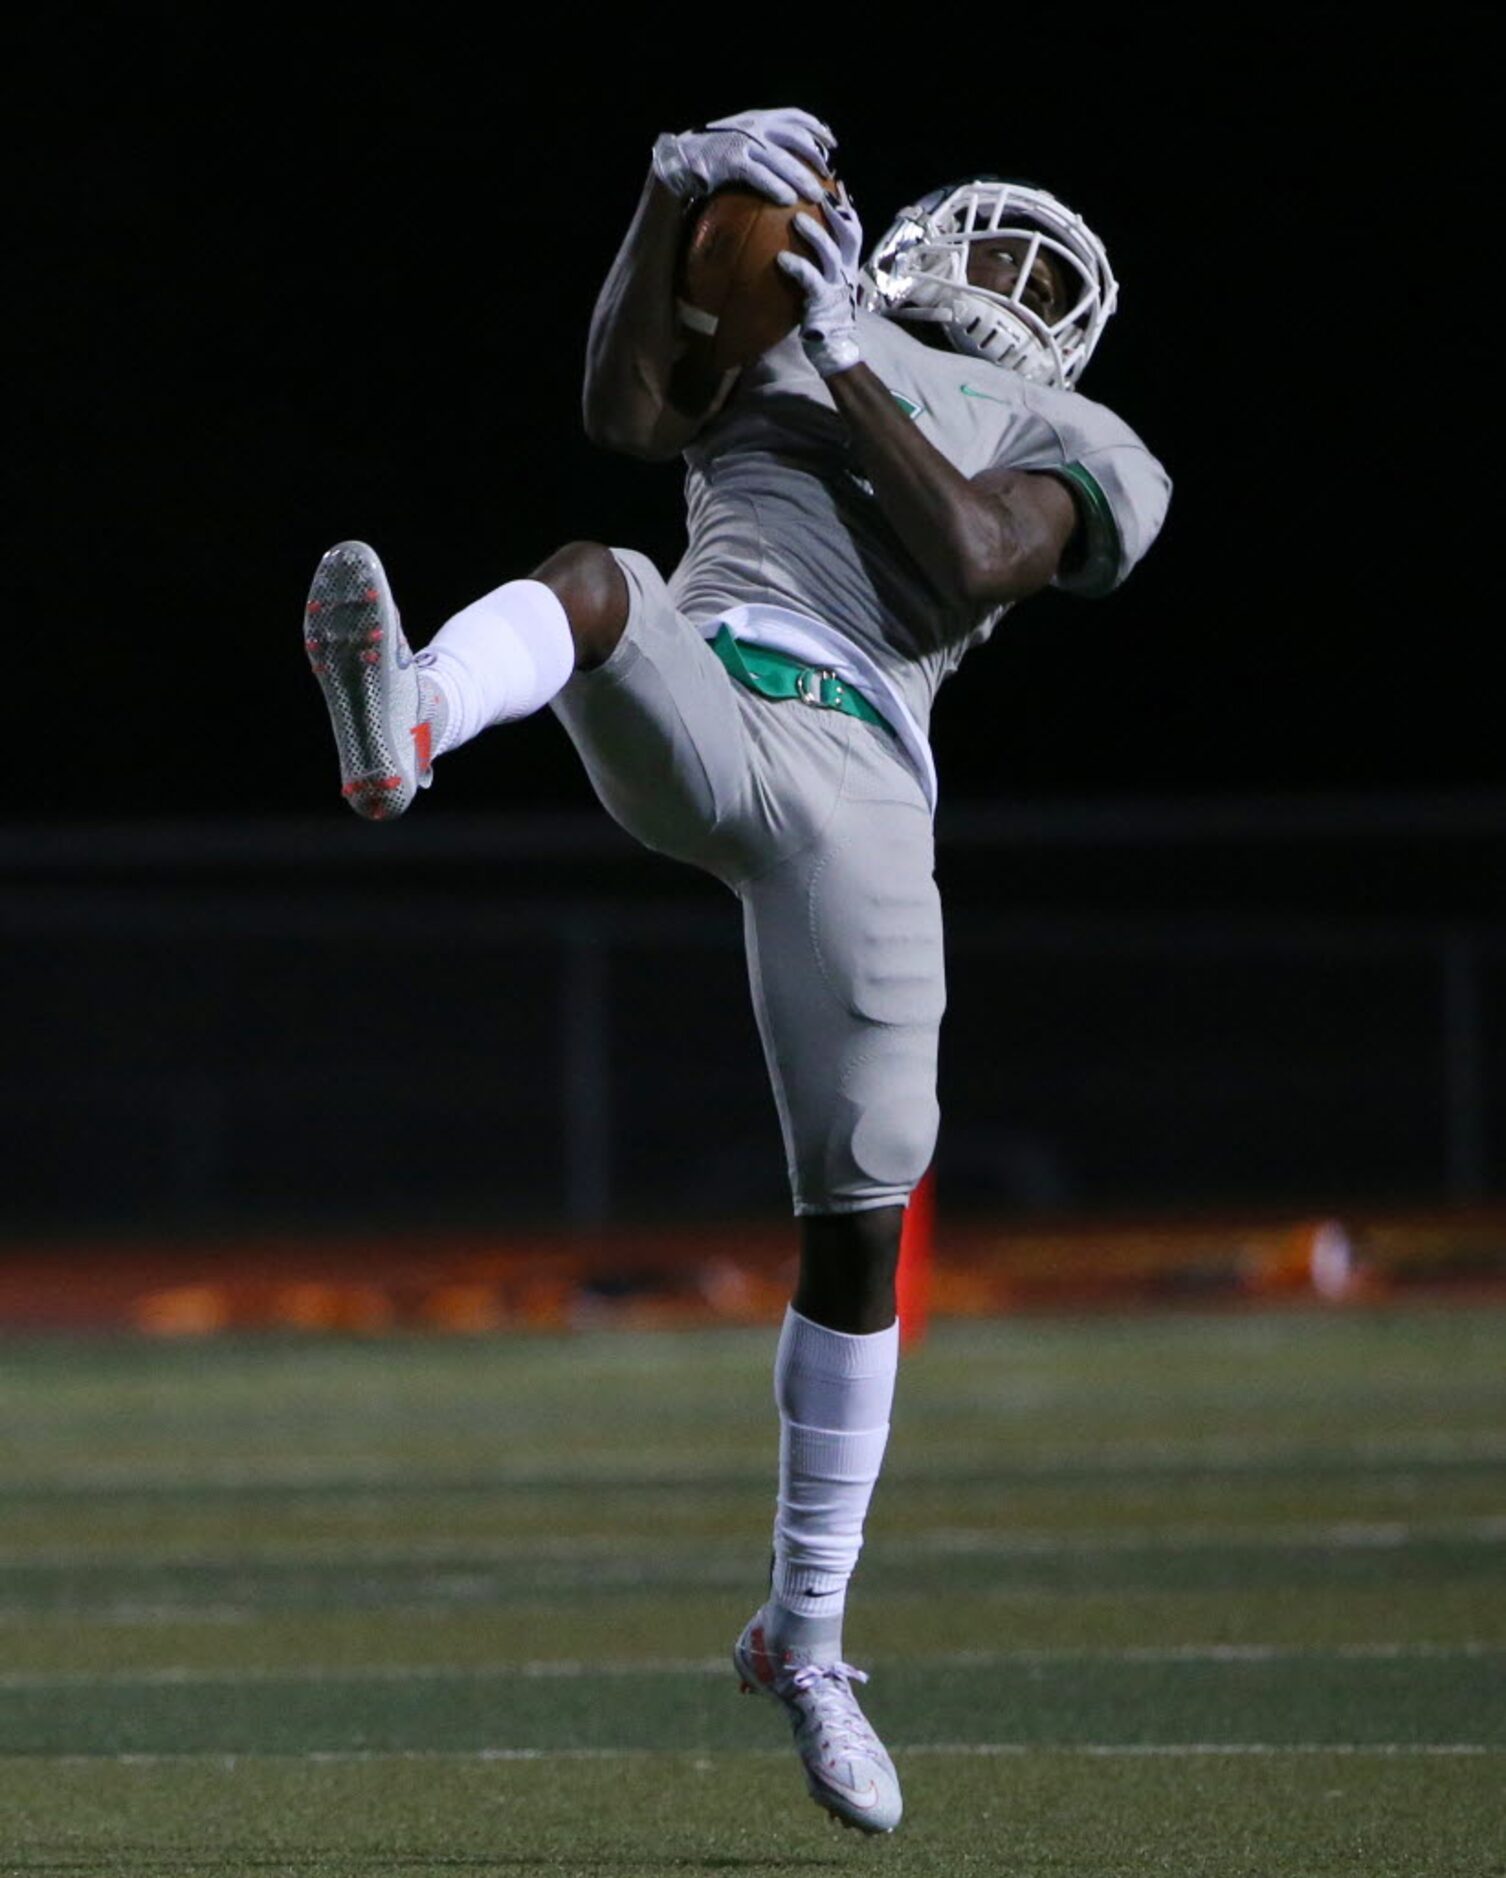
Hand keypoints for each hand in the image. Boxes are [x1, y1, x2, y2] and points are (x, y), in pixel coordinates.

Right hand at [652, 106, 834, 205]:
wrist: (677, 161)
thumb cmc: (709, 160)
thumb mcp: (736, 145)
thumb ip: (760, 148)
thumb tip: (787, 165)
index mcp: (756, 118)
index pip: (793, 117)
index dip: (816, 127)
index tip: (832, 143)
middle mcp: (752, 125)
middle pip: (794, 137)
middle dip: (815, 155)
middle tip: (828, 175)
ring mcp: (742, 141)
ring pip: (781, 159)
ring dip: (801, 177)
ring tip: (815, 195)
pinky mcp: (731, 160)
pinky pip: (759, 175)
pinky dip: (776, 186)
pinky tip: (788, 200)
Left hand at [778, 183, 863, 376]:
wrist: (832, 349)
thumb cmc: (822, 313)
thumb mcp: (824, 282)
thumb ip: (818, 261)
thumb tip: (794, 236)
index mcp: (849, 264)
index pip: (853, 228)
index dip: (846, 205)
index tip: (835, 181)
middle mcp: (848, 271)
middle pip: (850, 234)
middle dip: (837, 211)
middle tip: (817, 190)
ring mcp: (837, 287)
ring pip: (831, 254)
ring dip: (815, 235)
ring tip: (796, 220)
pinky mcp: (823, 302)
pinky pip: (811, 281)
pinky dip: (797, 267)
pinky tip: (781, 258)